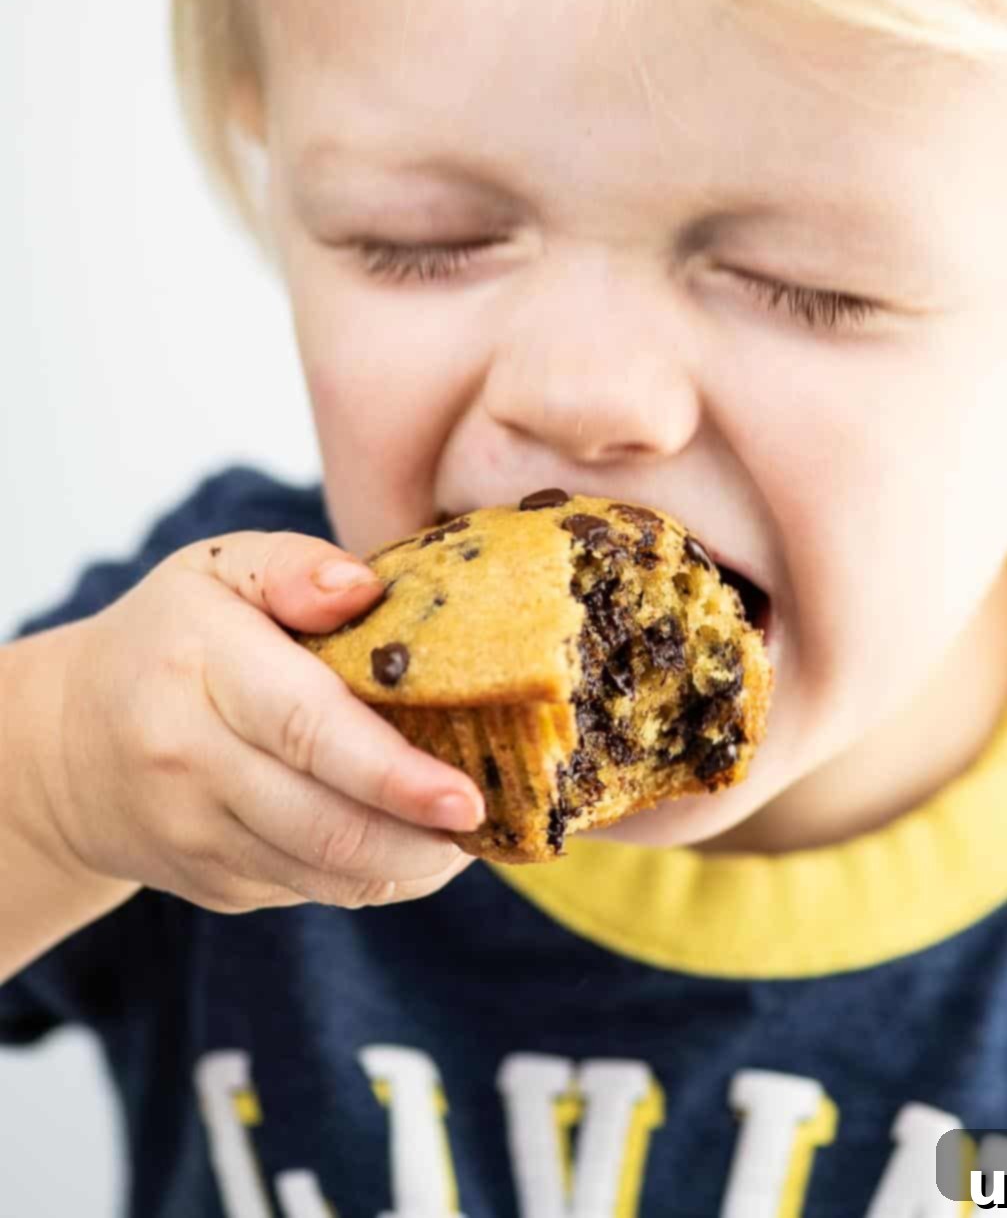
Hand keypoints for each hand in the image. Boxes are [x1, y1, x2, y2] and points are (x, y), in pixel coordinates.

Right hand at [40, 531, 484, 913]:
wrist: (66, 742)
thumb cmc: (171, 637)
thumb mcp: (217, 569)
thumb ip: (292, 565)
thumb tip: (364, 586)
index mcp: (202, 669)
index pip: (308, 729)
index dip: (394, 773)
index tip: (467, 797)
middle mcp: (193, 763)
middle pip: (325, 821)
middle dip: (421, 835)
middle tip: (490, 820)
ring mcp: (200, 837)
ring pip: (327, 872)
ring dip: (412, 861)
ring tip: (470, 831)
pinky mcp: (217, 885)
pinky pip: (314, 889)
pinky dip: (378, 874)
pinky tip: (419, 840)